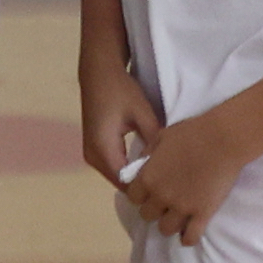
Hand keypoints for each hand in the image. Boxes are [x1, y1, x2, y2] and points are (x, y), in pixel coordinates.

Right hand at [79, 64, 159, 198]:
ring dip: (137, 178)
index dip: (148, 189)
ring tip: (163, 176)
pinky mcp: (94, 149)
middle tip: (171, 184)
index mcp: (103, 149)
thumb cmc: (121, 90)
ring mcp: (91, 154)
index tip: (171, 188)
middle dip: (144, 186)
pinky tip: (149, 165)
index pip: (127, 184)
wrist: (99, 73)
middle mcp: (92, 157)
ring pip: (117, 177)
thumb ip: (154, 143)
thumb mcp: (143, 114)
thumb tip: (167, 167)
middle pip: (121, 184)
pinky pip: (114, 168)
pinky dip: (130, 169)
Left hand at [120, 104, 252, 245]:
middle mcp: (160, 196)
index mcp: (147, 177)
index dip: (140, 196)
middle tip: (164, 204)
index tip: (149, 193)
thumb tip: (141, 165)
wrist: (222, 140)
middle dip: (154, 210)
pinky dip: (188, 238)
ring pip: (165, 229)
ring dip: (169, 224)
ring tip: (177, 218)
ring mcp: (181, 207)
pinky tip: (189, 234)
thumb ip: (148, 154)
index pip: (132, 198)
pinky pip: (190, 237)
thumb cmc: (192, 133)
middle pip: (147, 215)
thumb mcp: (161, 138)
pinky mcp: (202, 214)